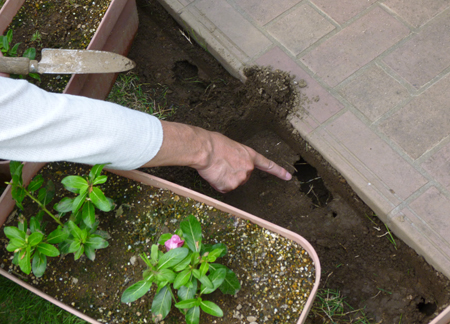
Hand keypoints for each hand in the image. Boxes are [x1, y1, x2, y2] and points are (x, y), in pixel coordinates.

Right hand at [142, 121, 291, 192]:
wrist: (206, 150)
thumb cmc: (214, 143)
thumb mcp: (231, 146)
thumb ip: (237, 157)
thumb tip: (231, 163)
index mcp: (250, 156)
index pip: (268, 165)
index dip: (279, 171)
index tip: (288, 177)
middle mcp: (248, 169)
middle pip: (243, 177)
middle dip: (233, 174)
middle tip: (222, 165)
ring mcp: (240, 179)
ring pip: (232, 183)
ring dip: (224, 178)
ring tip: (216, 168)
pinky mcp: (229, 186)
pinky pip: (223, 188)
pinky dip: (218, 184)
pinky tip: (214, 174)